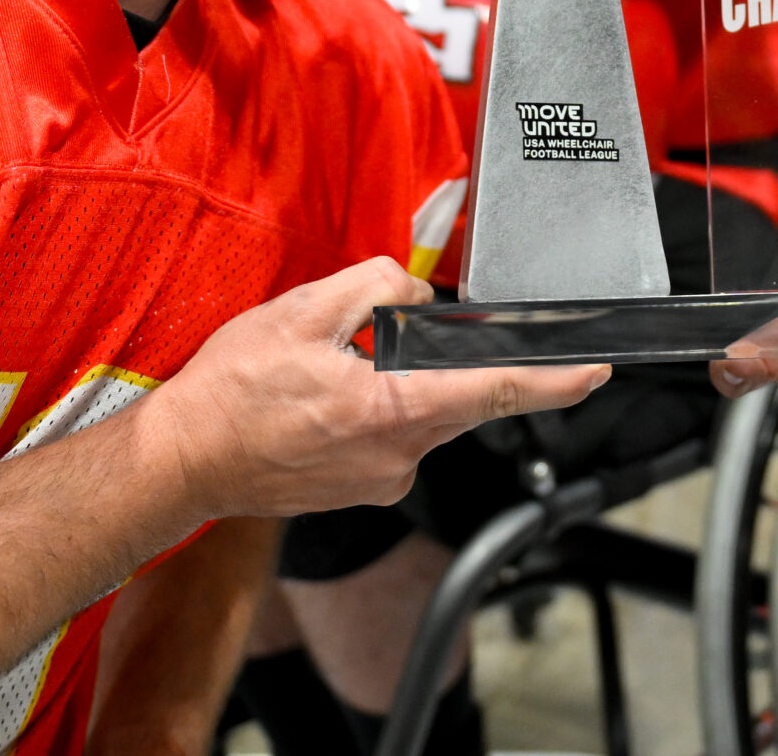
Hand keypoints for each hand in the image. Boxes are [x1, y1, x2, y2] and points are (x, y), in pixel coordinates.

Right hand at [141, 257, 607, 521]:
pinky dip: (379, 405)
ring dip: (400, 380)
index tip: (595, 370)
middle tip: (387, 336)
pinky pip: (395, 434)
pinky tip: (328, 393)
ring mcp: (381, 479)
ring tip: (330, 367)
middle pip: (459, 397)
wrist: (182, 462)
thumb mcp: (304, 312)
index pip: (495, 391)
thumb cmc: (231, 394)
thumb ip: (376, 289)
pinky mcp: (362, 488)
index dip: (554, 381)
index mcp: (392, 412)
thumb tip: (414, 292)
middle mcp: (398, 457)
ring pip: (424, 413)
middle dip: (446, 359)